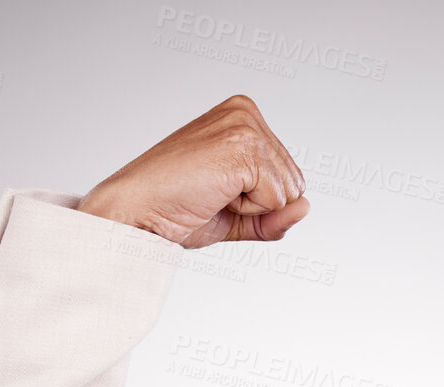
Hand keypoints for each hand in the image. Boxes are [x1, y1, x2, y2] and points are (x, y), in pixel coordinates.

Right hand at [75, 94, 307, 248]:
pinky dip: (248, 211)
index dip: (259, 200)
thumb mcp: (237, 216)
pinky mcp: (243, 148)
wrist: (137, 214)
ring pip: (289, 192)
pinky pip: (276, 200)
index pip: (289, 176)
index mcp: (243, 117)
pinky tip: (213, 194)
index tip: (215, 191)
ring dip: (252, 207)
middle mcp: (245, 113)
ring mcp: (244, 127)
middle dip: (259, 204)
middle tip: (212, 195)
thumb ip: (275, 214)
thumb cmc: (175, 210)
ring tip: (210, 193)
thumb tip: (307, 207)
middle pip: (295, 183)